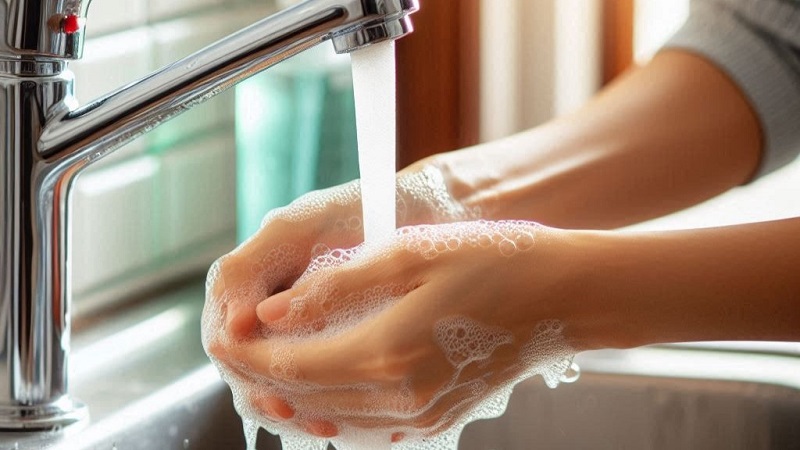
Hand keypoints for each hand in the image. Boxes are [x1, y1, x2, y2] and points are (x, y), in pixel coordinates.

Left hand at [201, 162, 486, 443]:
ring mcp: (420, 416)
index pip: (290, 367)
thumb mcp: (409, 257)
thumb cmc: (495, 264)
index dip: (247, 355)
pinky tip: (320, 389)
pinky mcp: (435, 420)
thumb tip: (273, 312)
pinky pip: (364, 429)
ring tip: (265, 370)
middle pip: (303, 398)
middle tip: (232, 352)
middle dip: (258, 378)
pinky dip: (329, 411)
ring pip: (329, 421)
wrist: (563, 299)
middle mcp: (400, 398)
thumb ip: (335, 287)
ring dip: (289, 398)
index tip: (221, 337)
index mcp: (387, 353)